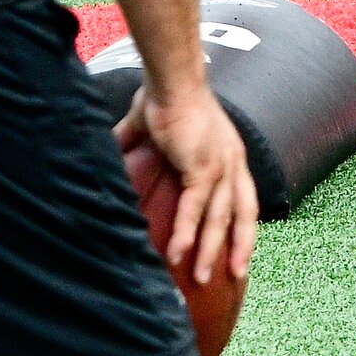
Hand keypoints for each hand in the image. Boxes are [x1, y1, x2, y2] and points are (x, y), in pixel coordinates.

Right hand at [115, 84, 257, 283]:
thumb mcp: (152, 124)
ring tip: (201, 277)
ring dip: (210, 250)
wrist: (169, 78)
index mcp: (229, 150)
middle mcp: (232, 160)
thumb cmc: (162, 92)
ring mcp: (221, 166)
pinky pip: (196, 209)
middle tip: (237, 273)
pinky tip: (178, 253)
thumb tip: (112, 147)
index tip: (242, 245)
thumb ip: (134, 140)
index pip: (243, 194)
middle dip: (241, 245)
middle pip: (244, 213)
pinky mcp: (203, 168)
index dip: (243, 220)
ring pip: (220, 219)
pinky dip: (187, 233)